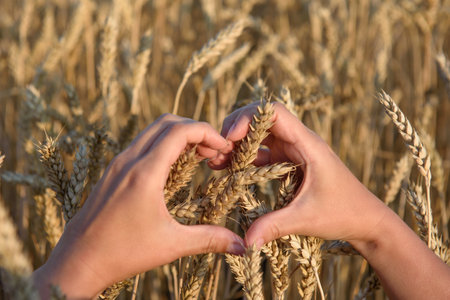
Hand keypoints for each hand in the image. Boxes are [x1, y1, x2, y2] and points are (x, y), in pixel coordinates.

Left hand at [33, 114, 243, 298]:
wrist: (78, 261)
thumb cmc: (123, 253)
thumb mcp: (171, 245)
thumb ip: (209, 239)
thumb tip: (242, 246)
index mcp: (144, 173)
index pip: (180, 131)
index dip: (207, 132)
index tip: (224, 148)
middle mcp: (129, 161)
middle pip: (166, 122)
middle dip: (195, 129)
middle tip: (214, 150)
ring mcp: (117, 164)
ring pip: (152, 131)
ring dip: (178, 135)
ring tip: (198, 156)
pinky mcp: (112, 172)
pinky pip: (141, 144)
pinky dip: (162, 144)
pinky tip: (173, 167)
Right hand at [212, 102, 449, 299]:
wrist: (366, 220)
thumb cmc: (344, 212)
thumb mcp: (307, 218)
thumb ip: (275, 226)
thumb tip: (246, 241)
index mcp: (307, 143)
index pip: (274, 112)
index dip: (248, 118)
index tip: (230, 138)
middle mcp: (298, 142)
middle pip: (261, 119)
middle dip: (236, 129)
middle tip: (217, 150)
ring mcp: (293, 151)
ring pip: (259, 136)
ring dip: (237, 144)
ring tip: (216, 161)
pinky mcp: (288, 163)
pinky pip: (262, 153)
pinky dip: (244, 158)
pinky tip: (228, 170)